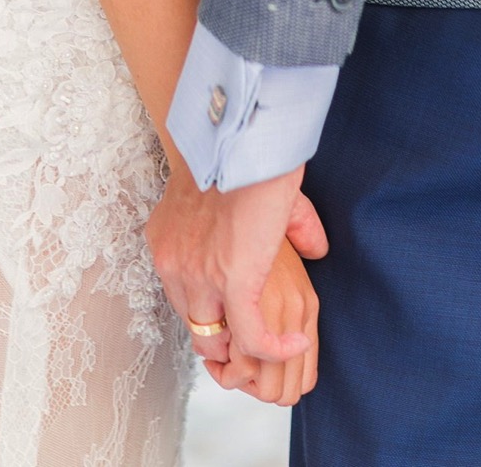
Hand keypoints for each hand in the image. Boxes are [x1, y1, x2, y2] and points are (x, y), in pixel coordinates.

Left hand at [146, 164, 327, 393]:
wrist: (244, 133)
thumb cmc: (241, 148)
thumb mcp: (240, 189)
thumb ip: (266, 220)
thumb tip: (314, 247)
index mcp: (167, 240)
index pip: (181, 299)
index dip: (212, 313)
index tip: (237, 318)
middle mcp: (174, 261)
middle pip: (195, 324)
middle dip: (226, 338)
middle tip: (257, 339)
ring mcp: (198, 275)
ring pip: (218, 339)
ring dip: (247, 348)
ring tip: (278, 344)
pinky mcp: (233, 282)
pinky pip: (252, 338)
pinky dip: (276, 348)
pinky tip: (296, 342)